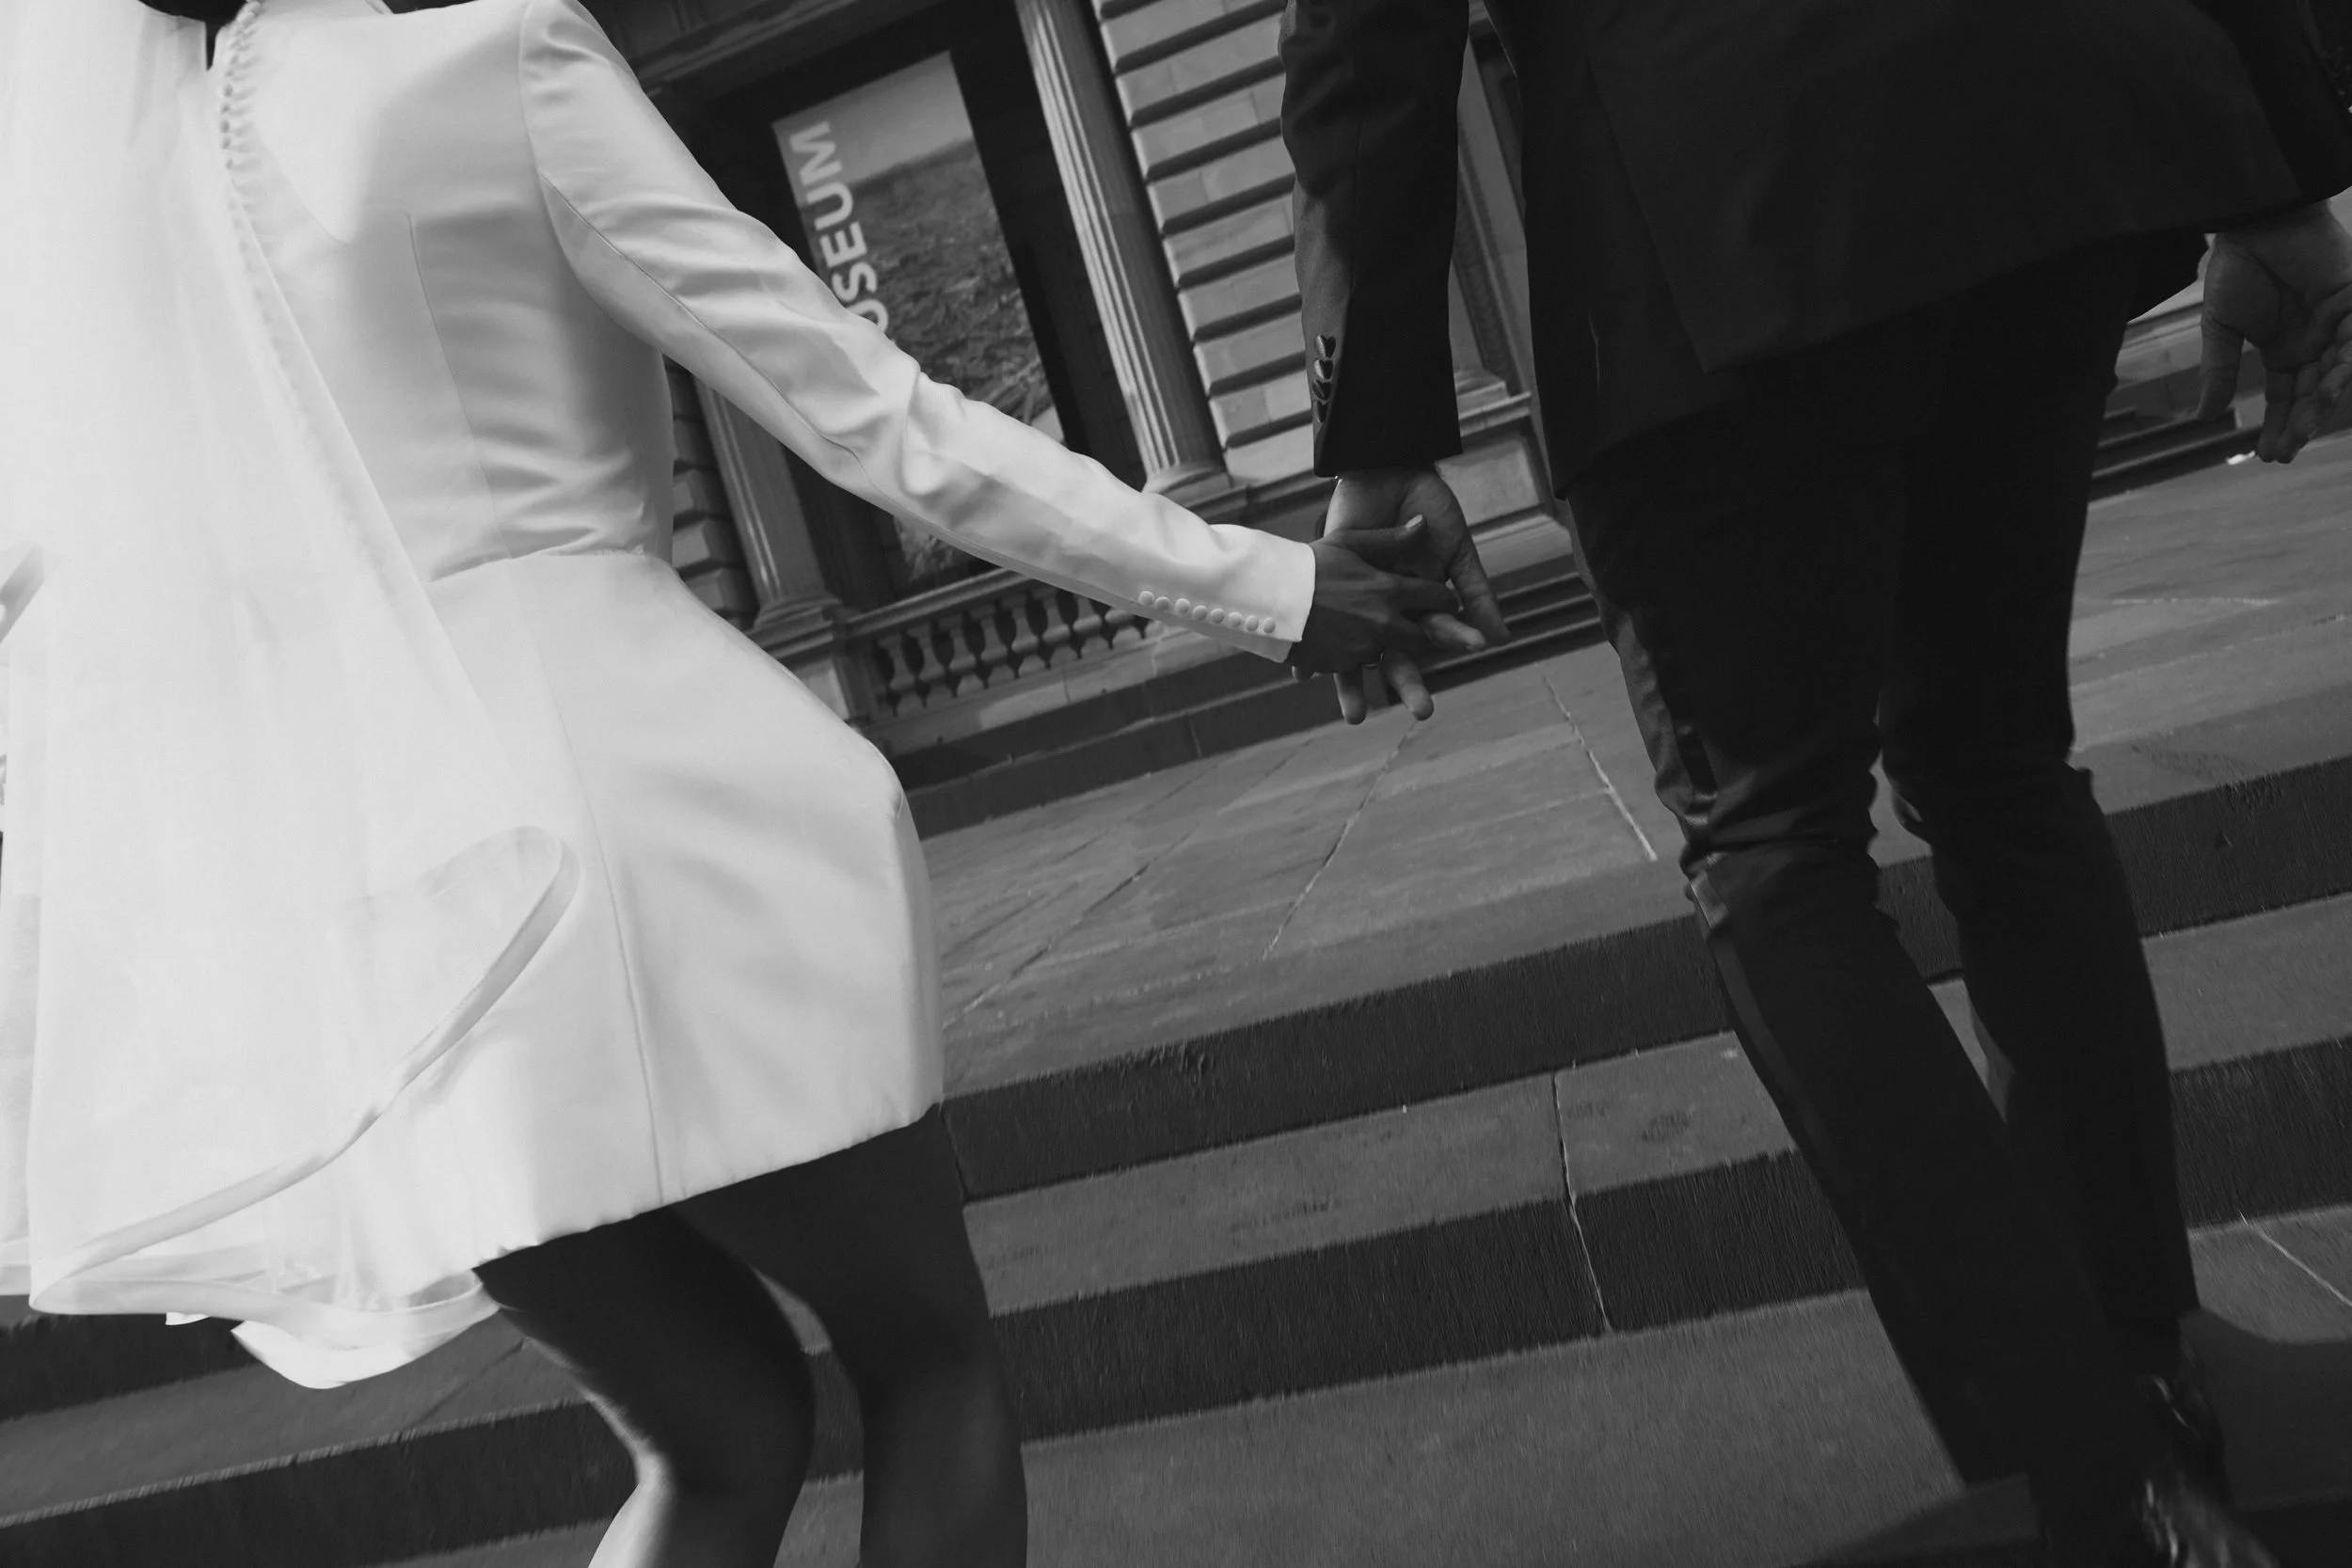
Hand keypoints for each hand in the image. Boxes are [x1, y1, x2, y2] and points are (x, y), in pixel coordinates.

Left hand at [1312, 468, 1510, 722]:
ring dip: (1352, 682)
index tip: (1427, 704)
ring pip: (1353, 648)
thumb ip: (1476, 592)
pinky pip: (1317, 619)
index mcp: (1418, 603)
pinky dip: (1309, 647)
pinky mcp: (1331, 581)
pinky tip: (1305, 675)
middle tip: (1413, 716)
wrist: (1391, 470)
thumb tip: (1501, 638)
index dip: (1429, 668)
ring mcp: (1357, 597)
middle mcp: (1387, 607)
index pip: (1425, 645)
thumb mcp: (1457, 551)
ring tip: (1353, 713)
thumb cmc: (1429, 509)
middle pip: (1393, 656)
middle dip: (1402, 686)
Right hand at [2196, 203, 2351, 461]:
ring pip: (2336, 372)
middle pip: (2312, 393)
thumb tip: (2203, 416)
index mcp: (2281, 349)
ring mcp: (2334, 324)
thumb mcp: (2219, 326)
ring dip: (2324, 401)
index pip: (2283, 398)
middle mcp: (2312, 342)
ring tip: (2309, 424)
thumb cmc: (2235, 267)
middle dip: (2303, 424)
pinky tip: (2330, 387)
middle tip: (2288, 451)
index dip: (2278, 426)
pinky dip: (2346, 364)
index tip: (2268, 455)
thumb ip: (2216, 370)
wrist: (2257, 221)